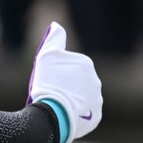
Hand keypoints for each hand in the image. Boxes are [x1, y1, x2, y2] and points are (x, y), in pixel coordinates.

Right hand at [27, 21, 102, 142]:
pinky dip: (77, 114)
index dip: (57, 73)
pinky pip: (86, 113)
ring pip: (82, 98)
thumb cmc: (48, 83)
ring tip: (58, 107)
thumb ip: (54, 39)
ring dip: (73, 100)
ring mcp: (97, 99)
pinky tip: (65, 116)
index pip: (70, 67)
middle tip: (52, 94)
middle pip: (78, 82)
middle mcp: (96, 80)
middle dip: (67, 86)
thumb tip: (56, 25)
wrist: (54, 114)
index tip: (48, 81)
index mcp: (86, 64)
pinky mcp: (96, 116)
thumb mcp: (45, 56)